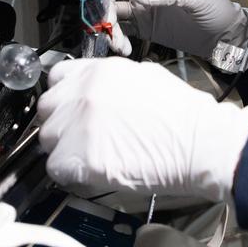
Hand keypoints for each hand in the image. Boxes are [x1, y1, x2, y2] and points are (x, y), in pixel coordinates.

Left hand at [37, 58, 247, 201]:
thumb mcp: (143, 76)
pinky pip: (56, 169)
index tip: (71, 110)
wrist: (201, 142)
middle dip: (61, 124)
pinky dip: (71, 175)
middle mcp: (83, 92)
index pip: (56, 77)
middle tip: (81, 139)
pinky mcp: (81, 158)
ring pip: (48, 140)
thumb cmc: (183, 114)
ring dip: (64, 151)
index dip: (63, 97)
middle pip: (46, 110)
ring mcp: (79, 124)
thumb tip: (96, 93)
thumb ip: (110, 81)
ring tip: (92, 158)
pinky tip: (94, 174)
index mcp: (98, 71)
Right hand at [103, 0, 247, 68]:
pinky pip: (123, 31)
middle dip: (104, 6)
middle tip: (106, 22)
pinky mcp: (145, 29)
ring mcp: (143, 10)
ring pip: (114, 13)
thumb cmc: (214, 9)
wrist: (224, 37)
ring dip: (109, 26)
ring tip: (116, 42)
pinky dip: (118, 39)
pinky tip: (123, 47)